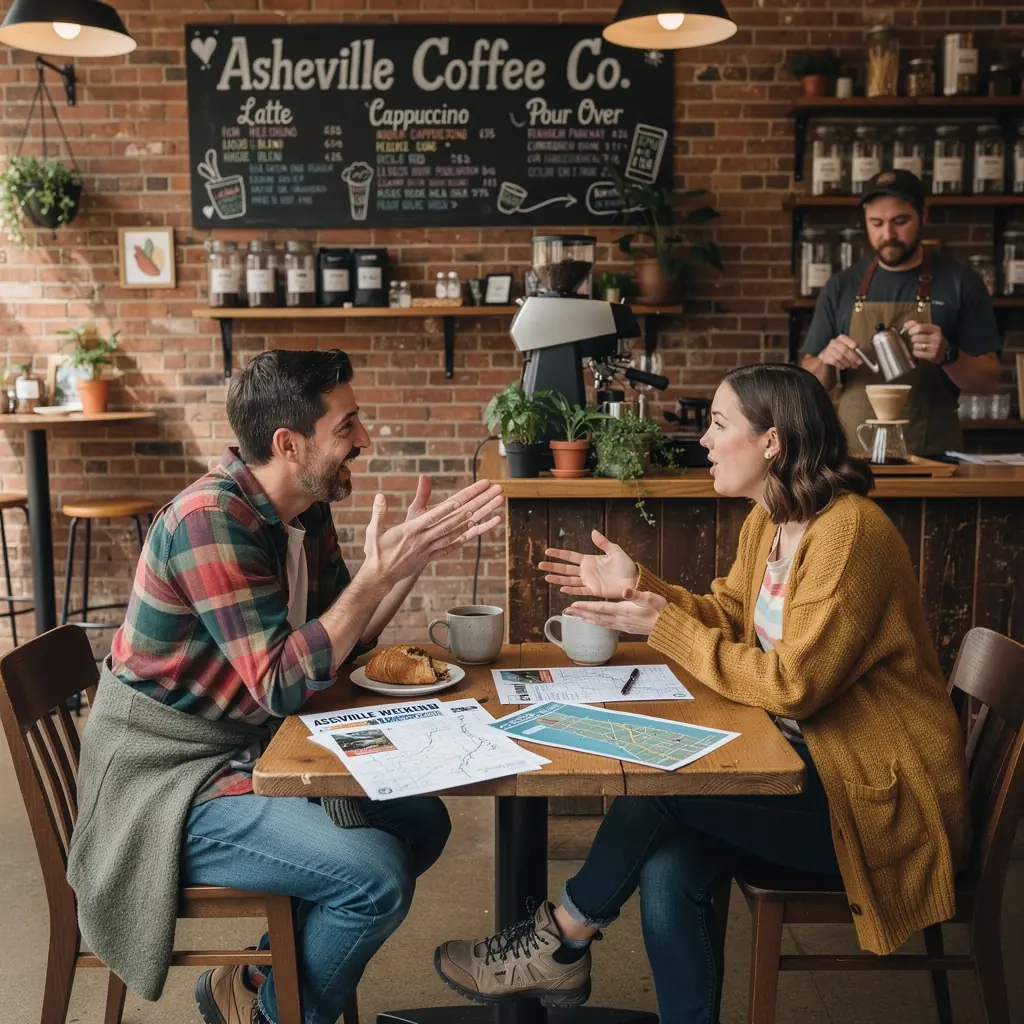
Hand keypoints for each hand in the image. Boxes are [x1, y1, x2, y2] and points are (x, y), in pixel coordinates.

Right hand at [363, 479, 503, 585]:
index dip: (457, 502)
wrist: (381, 578)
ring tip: (498, 504)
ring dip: (481, 516)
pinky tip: (487, 524)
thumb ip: (379, 513)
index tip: (472, 491)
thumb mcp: (374, 530)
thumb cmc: (376, 552)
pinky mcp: (435, 555)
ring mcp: (433, 548)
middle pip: (457, 518)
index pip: (439, 513)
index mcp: (412, 530)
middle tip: (495, 489)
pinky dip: (473, 533)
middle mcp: (426, 539)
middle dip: (478, 503)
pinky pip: (458, 542)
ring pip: (462, 529)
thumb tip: (380, 496)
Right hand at [539, 529, 636, 597]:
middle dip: (553, 566)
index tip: (547, 551)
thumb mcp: (615, 551)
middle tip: (540, 565)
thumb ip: (603, 543)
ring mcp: (589, 581)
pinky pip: (580, 590)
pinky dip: (571, 590)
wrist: (634, 580)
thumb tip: (593, 531)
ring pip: (569, 580)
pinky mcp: (594, 591)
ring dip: (558, 579)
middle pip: (566, 569)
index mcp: (590, 560)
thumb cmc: (626, 566)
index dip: (559, 554)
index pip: (570, 556)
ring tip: (546, 577)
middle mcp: (586, 571)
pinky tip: (561, 588)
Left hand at [565, 588, 668, 636]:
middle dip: (581, 613)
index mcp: (624, 610)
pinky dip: (598, 623)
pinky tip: (594, 622)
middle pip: (596, 616)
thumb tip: (625, 591)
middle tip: (567, 611)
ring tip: (575, 617)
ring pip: (600, 622)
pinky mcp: (626, 628)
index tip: (574, 605)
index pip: (601, 608)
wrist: (669, 627)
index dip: (587, 606)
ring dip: (587, 619)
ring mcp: (623, 625)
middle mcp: (621, 620)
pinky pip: (607, 625)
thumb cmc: (662, 610)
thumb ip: (638, 594)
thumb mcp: (652, 598)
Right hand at [817, 334, 862, 370]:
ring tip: (851, 366)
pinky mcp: (825, 356)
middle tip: (858, 364)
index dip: (856, 350)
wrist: (826, 355)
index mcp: (842, 338)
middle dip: (853, 358)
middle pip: (845, 350)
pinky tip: (844, 367)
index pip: (851, 343)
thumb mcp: (847, 347)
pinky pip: (834, 361)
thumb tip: (860, 357)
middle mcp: (834, 342)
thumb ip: (853, 351)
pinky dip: (840, 365)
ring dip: (847, 363)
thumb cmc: (839, 351)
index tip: (860, 357)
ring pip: (840, 357)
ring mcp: (828, 349)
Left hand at [903, 320, 948, 363]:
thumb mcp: (927, 329)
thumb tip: (905, 325)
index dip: (912, 330)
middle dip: (913, 339)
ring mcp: (935, 347)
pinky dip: (916, 352)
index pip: (920, 327)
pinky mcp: (932, 355)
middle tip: (916, 340)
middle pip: (916, 337)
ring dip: (915, 346)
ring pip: (916, 346)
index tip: (910, 332)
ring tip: (919, 345)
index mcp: (935, 329)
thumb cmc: (932, 338)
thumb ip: (916, 325)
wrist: (943, 350)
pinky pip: (917, 353)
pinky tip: (919, 351)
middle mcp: (936, 337)